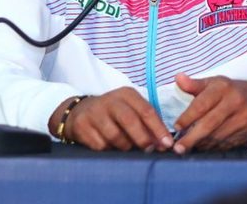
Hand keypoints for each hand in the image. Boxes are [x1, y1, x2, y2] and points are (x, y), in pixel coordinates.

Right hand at [52, 87, 172, 151]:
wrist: (79, 111)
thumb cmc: (114, 113)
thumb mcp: (131, 109)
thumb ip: (148, 123)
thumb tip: (164, 143)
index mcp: (127, 94)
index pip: (146, 111)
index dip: (158, 129)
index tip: (167, 143)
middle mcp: (110, 101)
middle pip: (130, 121)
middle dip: (143, 139)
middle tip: (149, 150)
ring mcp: (94, 113)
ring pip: (115, 136)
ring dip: (125, 146)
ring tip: (127, 147)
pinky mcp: (81, 126)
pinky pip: (100, 145)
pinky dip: (108, 149)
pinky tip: (109, 146)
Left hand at [171, 74, 246, 153]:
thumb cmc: (231, 91)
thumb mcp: (214, 83)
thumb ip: (194, 84)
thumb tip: (178, 78)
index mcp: (223, 88)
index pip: (202, 104)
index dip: (188, 117)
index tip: (177, 127)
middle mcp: (235, 102)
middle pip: (209, 124)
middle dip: (192, 138)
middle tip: (178, 148)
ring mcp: (244, 118)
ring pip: (217, 136)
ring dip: (201, 144)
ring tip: (189, 147)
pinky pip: (227, 143)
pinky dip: (213, 147)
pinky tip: (205, 146)